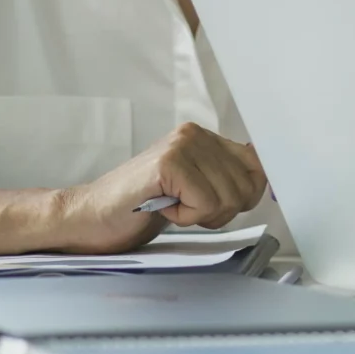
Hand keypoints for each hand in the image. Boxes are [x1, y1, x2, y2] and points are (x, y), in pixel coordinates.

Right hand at [54, 123, 266, 252]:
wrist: (87, 219)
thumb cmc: (139, 209)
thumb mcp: (193, 190)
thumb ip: (225, 180)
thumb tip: (268, 180)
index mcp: (205, 138)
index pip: (258, 165)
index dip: (248, 194)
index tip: (221, 206)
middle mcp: (196, 134)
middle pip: (248, 185)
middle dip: (221, 211)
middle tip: (185, 210)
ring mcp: (182, 145)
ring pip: (229, 196)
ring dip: (201, 215)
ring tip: (171, 207)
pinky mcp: (169, 163)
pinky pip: (206, 203)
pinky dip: (186, 218)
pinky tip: (162, 209)